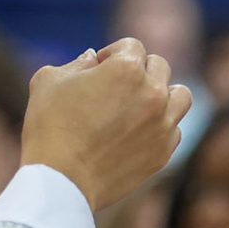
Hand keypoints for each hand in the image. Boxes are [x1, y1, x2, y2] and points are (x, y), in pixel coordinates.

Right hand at [22, 40, 192, 211]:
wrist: (60, 181)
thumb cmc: (48, 127)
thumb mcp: (48, 81)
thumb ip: (75, 63)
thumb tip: (92, 59)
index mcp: (127, 68)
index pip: (131, 46)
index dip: (110, 55)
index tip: (97, 71)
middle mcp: (152, 92)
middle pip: (159, 67)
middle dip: (138, 72)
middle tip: (114, 90)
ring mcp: (162, 124)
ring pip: (180, 95)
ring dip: (163, 94)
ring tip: (141, 105)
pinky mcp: (162, 152)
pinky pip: (174, 130)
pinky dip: (160, 127)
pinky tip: (137, 134)